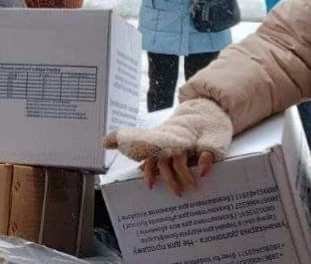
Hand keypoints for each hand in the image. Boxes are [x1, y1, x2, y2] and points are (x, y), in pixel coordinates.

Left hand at [103, 98, 232, 195]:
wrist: (198, 117)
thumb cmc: (170, 137)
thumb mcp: (153, 140)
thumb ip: (133, 145)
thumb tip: (105, 141)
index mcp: (158, 147)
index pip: (151, 159)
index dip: (151, 172)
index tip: (150, 186)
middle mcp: (172, 147)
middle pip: (168, 163)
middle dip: (171, 179)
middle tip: (177, 193)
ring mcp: (188, 146)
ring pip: (183, 162)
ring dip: (186, 176)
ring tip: (191, 188)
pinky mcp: (205, 146)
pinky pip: (205, 154)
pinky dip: (204, 163)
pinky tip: (203, 172)